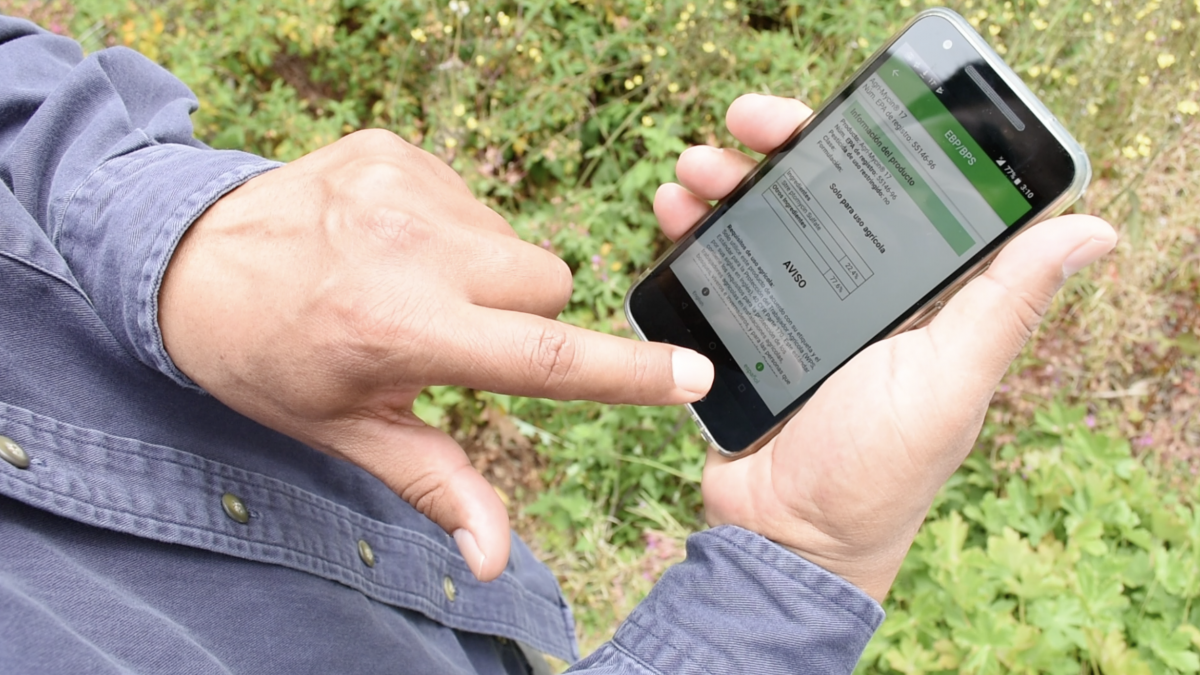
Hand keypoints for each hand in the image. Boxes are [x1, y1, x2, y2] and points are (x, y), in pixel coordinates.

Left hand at [159, 130, 713, 580]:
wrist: (186, 257)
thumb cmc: (270, 359)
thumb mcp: (348, 432)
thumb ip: (437, 485)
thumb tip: (492, 560)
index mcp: (399, 331)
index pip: (542, 355)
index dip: (625, 373)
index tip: (693, 376)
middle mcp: (409, 250)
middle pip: (548, 283)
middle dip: (521, 316)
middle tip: (449, 331)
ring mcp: (404, 187)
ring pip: (514, 242)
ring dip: (484, 271)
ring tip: (408, 281)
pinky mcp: (396, 150)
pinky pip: (475, 198)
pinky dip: (451, 228)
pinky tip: (390, 242)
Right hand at [656, 94, 1116, 602]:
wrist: (784, 538)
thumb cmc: (878, 471)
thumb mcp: (948, 382)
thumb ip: (1004, 304)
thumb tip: (1092, 228)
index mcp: (914, 294)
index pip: (893, 192)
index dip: (861, 141)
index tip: (825, 113)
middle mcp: (856, 294)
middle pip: (816, 195)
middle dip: (776, 150)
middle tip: (740, 124)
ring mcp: (793, 311)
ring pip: (758, 223)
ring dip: (724, 184)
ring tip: (692, 172)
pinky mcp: (741, 334)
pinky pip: (715, 268)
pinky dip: (691, 235)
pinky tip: (672, 215)